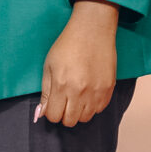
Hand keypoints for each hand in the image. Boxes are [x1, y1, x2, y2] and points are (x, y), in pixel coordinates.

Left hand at [39, 0, 121, 126]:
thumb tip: (41, 114)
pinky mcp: (109, 87)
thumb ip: (45, 92)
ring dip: (79, 111)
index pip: (54, 117)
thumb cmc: (67, 45)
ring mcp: (97, 91)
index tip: (53, 104)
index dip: (51, 112)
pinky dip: (93, 106)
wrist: (92, 30)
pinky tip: (89, 94)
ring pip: (86, 118)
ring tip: (77, 97)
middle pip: (70, 121)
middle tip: (65, 101)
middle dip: (64, 114)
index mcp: (62, 85)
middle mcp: (80, 91)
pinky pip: (100, 109)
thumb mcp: (49, 66)